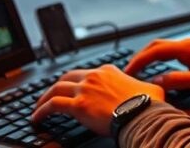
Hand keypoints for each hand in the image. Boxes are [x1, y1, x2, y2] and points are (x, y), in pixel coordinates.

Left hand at [31, 65, 163, 135]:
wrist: (142, 114)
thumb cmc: (148, 105)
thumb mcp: (150, 88)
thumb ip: (144, 86)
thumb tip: (153, 88)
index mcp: (109, 71)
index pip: (87, 73)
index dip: (77, 81)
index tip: (73, 89)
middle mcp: (94, 76)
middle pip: (67, 77)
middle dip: (56, 86)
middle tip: (50, 95)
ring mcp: (84, 89)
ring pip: (55, 89)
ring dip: (44, 98)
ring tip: (38, 107)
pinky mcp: (77, 105)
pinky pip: (52, 105)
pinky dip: (41, 111)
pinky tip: (36, 118)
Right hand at [125, 38, 189, 95]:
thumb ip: (179, 80)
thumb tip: (157, 81)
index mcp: (187, 47)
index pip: (155, 50)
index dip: (139, 60)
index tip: (128, 71)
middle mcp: (187, 44)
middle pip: (156, 46)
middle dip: (140, 57)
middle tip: (127, 71)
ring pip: (162, 49)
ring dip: (148, 58)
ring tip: (136, 71)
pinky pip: (169, 54)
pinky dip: (157, 60)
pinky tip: (155, 69)